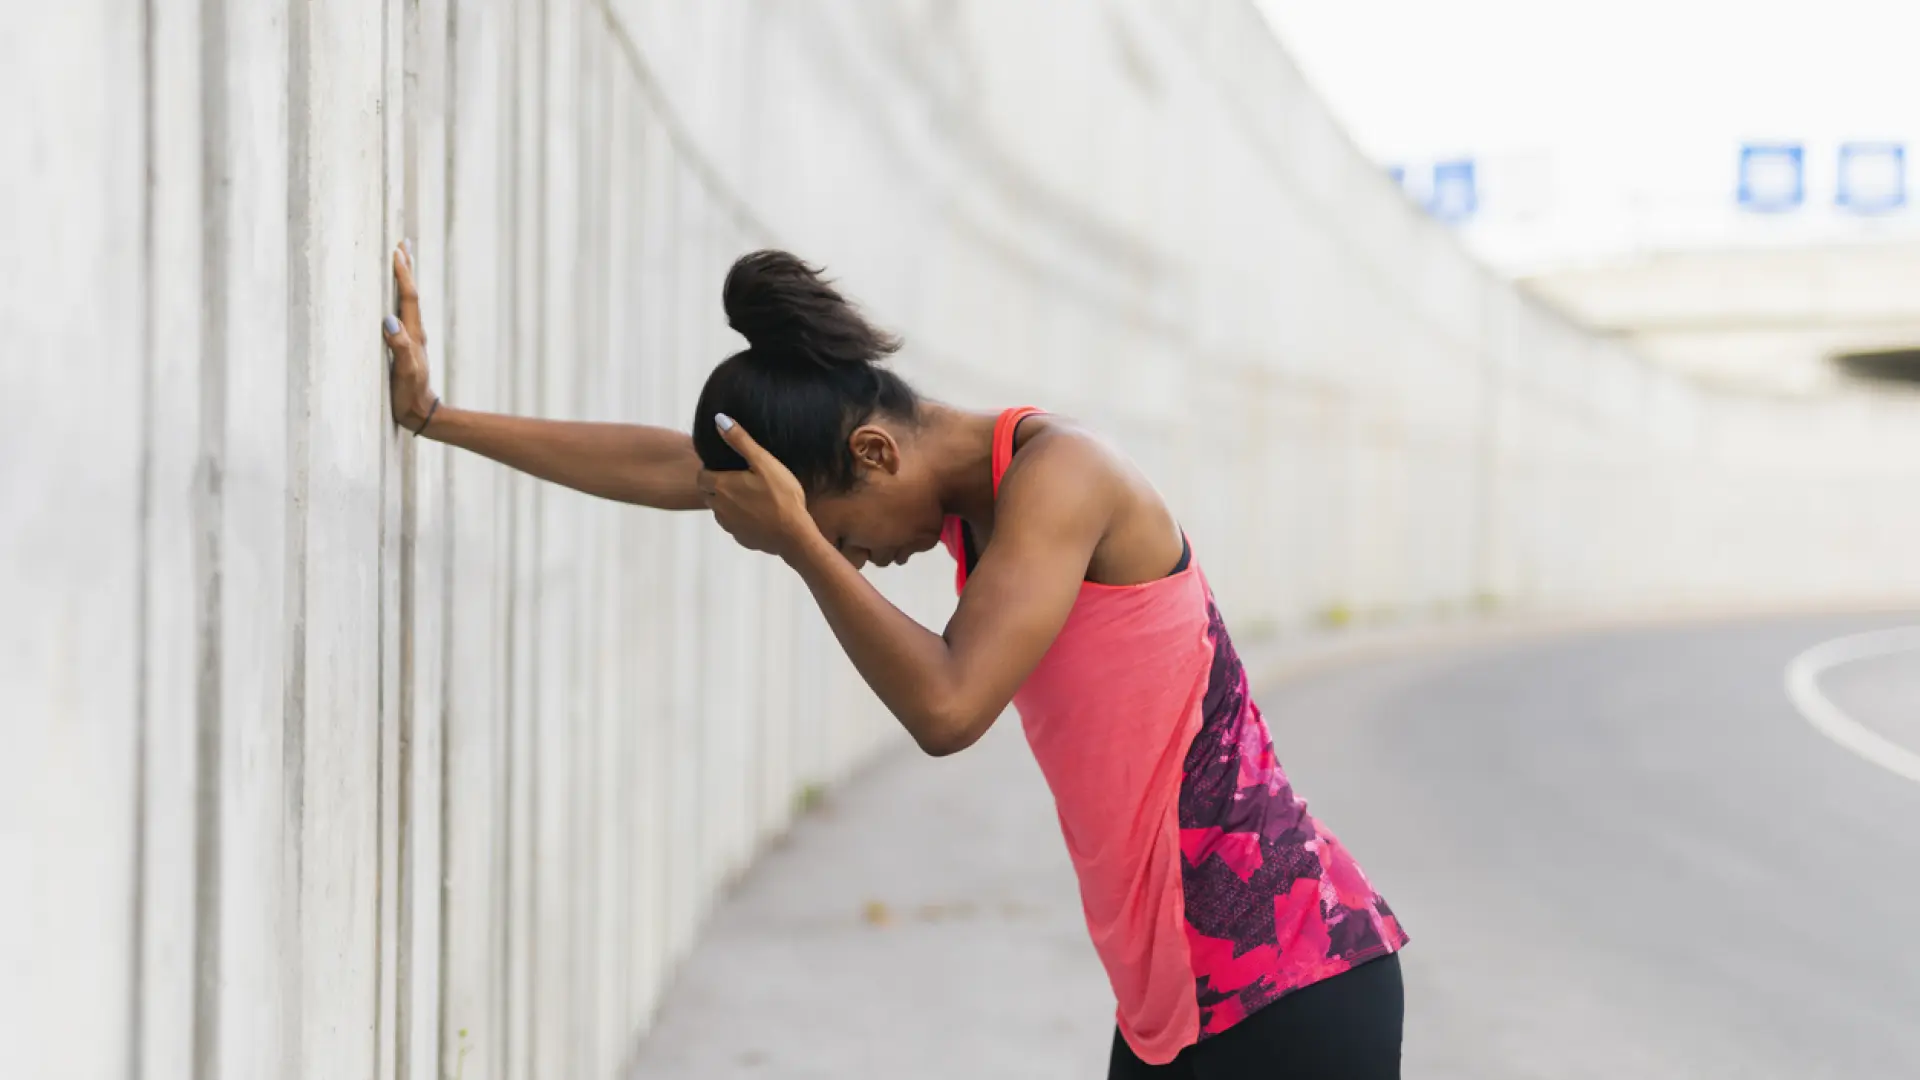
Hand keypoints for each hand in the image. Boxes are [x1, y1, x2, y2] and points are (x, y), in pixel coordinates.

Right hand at [381, 240, 437, 430]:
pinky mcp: (405, 345)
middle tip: (403, 244)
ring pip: (408, 301)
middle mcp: (414, 332)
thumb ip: (398, 346)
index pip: (409, 298)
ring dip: (405, 280)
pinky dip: (400, 297)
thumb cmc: (409, 393)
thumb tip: (388, 319)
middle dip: (406, 268)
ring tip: (402, 260)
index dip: (403, 274)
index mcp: (414, 334)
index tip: (397, 251)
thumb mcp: (403, 371)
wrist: (419, 413)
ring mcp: (411, 338)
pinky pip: (403, 313)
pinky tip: (395, 297)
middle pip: (411, 294)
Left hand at [698, 416, 817, 558]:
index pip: (701, 476)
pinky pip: (734, 525)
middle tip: (739, 478)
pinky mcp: (740, 537)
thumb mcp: (763, 462)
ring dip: (728, 502)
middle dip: (717, 485)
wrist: (794, 535)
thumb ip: (740, 440)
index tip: (727, 467)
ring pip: (720, 510)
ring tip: (751, 495)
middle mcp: (719, 507)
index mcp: (721, 486)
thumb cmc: (781, 496)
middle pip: (708, 493)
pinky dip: (741, 518)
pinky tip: (759, 513)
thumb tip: (720, 419)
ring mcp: (729, 525)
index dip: (710, 470)